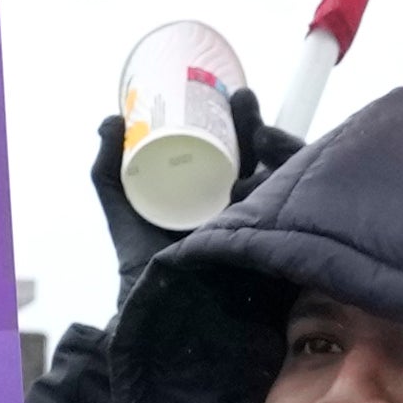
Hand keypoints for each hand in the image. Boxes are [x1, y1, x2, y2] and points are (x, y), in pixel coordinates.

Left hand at [87, 89, 297, 293]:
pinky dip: (285, 189)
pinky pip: (294, 211)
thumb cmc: (142, 260)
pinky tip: (255, 183)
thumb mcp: (122, 206)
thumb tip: (112, 117)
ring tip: (259, 137)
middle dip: (260, 123)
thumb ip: (108, 167)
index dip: (241, 120)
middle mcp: (247, 206)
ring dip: (280, 148)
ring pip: (285, 177)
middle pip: (266, 155)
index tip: (230, 95)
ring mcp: (264, 225)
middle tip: (243, 101)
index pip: (240, 148)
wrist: (154, 306)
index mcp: (217, 192)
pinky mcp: (276, 244)